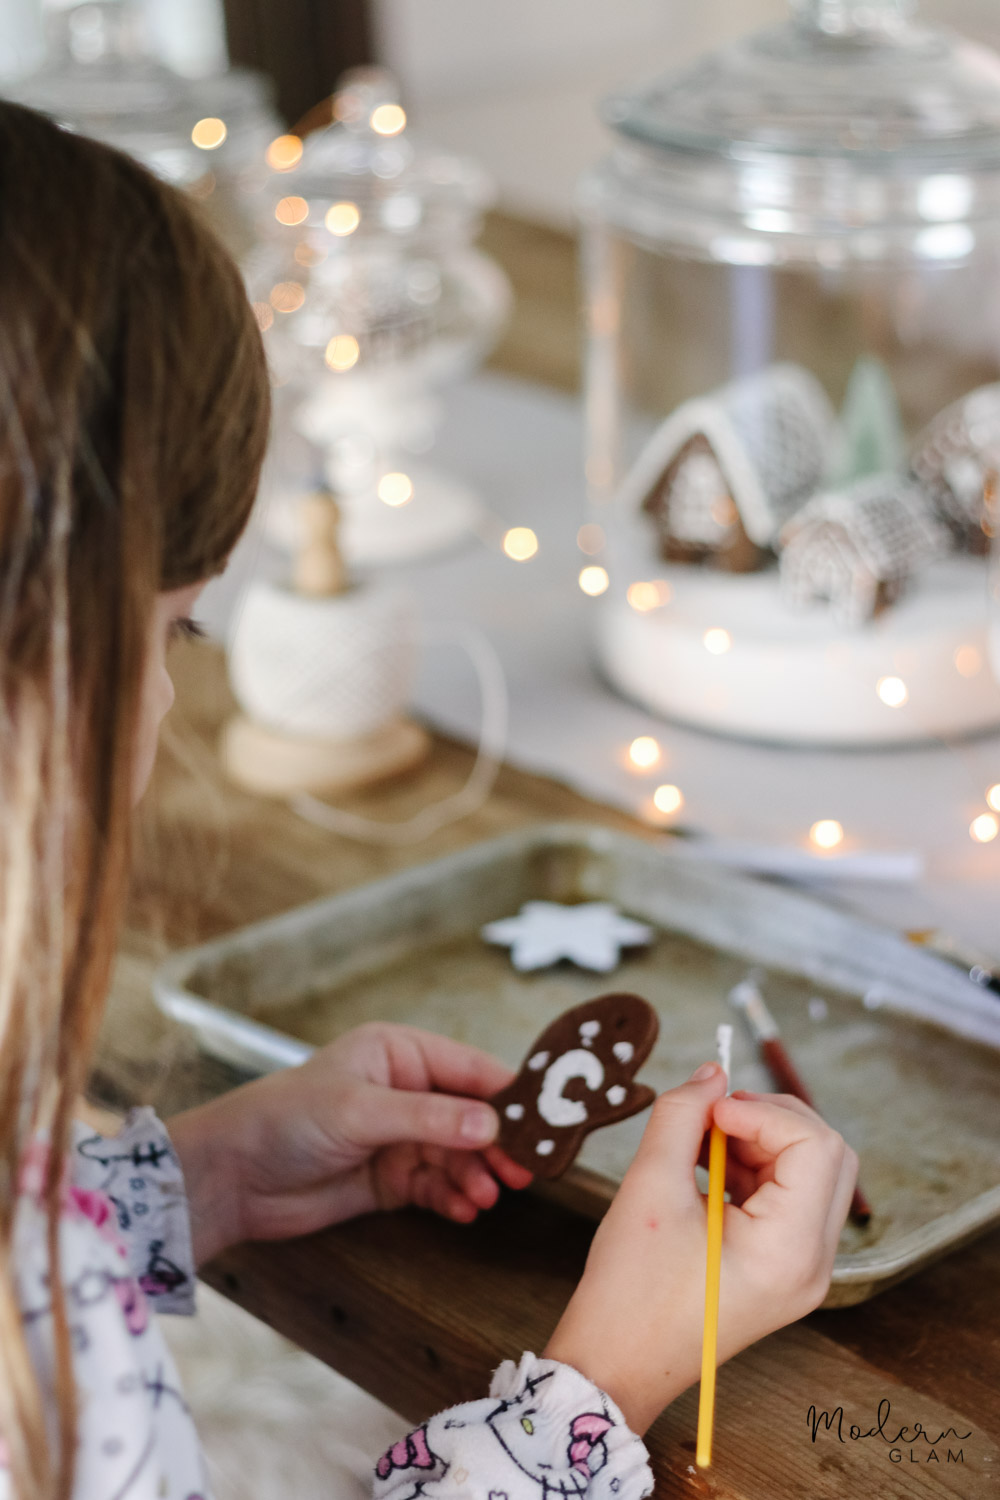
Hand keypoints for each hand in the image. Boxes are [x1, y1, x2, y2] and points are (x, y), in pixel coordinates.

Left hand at [167, 1022, 532, 1263]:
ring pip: (458, 1154)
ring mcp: (398, 1136)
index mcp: (399, 1052)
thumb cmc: (285, 1120)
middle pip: (472, 1116)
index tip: (543, 1123)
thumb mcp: (360, 1111)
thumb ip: (429, 1117)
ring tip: (486, 1196)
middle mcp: (405, 1090)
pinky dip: (453, 1197)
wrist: (231, 1178)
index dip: (509, 1095)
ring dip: (476, 1175)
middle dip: (496, 1144)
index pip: (470, 1069)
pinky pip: (436, 1185)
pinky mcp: (389, 1178)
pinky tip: (464, 1210)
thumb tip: (492, 1124)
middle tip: (521, 1172)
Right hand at [543, 1062, 856, 1435]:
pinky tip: (709, 1170)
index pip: (814, 1146)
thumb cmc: (628, 1288)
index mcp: (790, 1251)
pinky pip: (792, 1200)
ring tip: (702, 1144)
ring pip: (813, 1173)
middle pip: (829, 1155)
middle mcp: (813, 1265)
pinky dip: (757, 1170)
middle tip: (713, 1115)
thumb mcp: (650, 1186)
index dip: (763, 1112)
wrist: (615, 1364)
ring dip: (763, 1142)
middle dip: (772, 1119)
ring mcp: (803, 1272)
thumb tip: (712, 1072)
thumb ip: (682, 1115)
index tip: (711, 1111)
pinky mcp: (784, 1272)